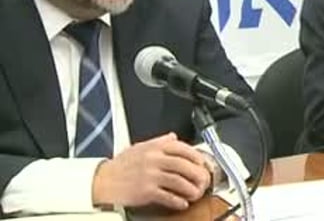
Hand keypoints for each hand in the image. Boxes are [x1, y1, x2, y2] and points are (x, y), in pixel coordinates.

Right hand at [92, 132, 211, 209]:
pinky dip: (178, 201)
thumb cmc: (121, 165)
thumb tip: (174, 137)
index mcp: (154, 147)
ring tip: (196, 193)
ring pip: (179, 181)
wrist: (102, 181)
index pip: (183, 148)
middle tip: (204, 180)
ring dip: (191, 189)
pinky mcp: (146, 191)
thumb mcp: (140, 147)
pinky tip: (183, 203)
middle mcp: (154, 159)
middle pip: (184, 165)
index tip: (203, 163)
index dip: (197, 156)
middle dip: (198, 173)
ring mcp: (150, 175)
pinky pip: (168, 196)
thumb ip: (159, 141)